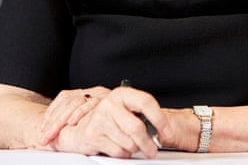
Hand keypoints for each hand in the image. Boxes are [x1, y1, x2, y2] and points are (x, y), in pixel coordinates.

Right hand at [50, 85, 172, 156]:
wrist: (80, 127)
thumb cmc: (108, 119)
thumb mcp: (125, 110)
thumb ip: (141, 115)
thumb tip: (162, 130)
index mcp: (122, 94)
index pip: (146, 102)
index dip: (159, 119)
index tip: (167, 132)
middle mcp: (110, 103)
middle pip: (137, 127)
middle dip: (148, 143)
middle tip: (152, 150)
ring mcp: (100, 118)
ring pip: (128, 142)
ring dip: (134, 149)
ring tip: (130, 145)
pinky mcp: (93, 134)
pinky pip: (118, 151)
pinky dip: (123, 154)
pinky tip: (119, 146)